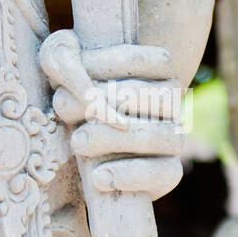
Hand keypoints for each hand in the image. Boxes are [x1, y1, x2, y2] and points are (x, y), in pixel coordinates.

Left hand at [39, 28, 182, 202]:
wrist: (79, 152)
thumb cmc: (75, 101)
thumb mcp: (64, 72)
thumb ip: (65, 60)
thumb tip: (70, 63)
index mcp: (160, 71)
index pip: (153, 60)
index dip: (112, 62)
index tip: (75, 68)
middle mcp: (172, 103)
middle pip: (148, 97)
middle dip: (102, 100)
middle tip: (63, 108)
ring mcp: (174, 137)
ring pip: (154, 135)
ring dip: (110, 138)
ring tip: (78, 142)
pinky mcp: (169, 171)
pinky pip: (164, 172)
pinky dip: (128, 174)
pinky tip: (98, 176)